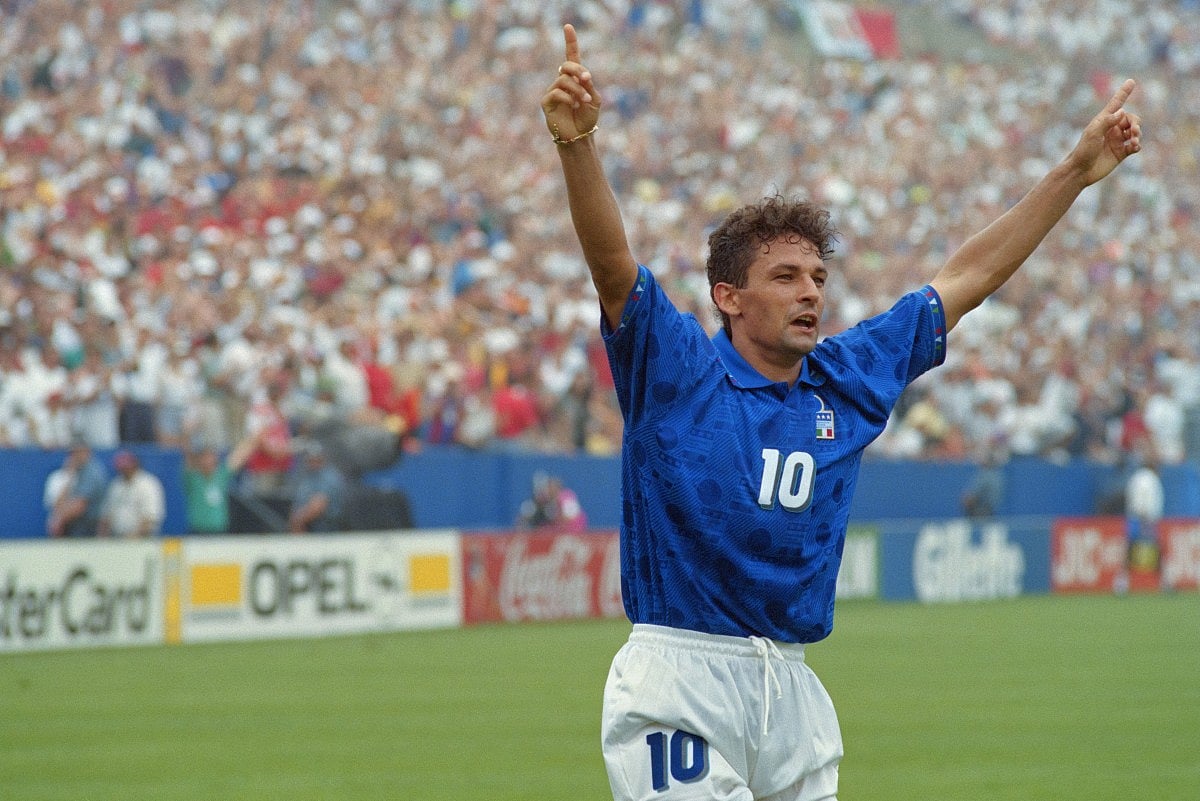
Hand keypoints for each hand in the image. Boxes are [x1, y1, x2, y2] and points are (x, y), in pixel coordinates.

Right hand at [540, 24, 601, 141]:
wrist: (580, 136)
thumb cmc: (587, 118)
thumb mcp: (594, 99)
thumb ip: (588, 86)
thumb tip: (582, 76)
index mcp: (575, 79)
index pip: (571, 56)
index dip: (570, 41)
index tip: (568, 27)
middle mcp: (562, 82)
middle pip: (567, 66)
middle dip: (578, 70)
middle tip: (588, 80)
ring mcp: (553, 91)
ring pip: (563, 80)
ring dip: (577, 90)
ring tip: (584, 102)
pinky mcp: (547, 102)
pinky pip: (556, 92)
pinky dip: (568, 98)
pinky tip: (574, 106)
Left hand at [1066, 78, 1141, 186]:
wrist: (1081, 171)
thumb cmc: (1084, 150)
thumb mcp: (1093, 134)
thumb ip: (1107, 122)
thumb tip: (1122, 111)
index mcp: (1104, 121)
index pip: (1116, 104)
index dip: (1124, 92)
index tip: (1131, 81)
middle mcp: (1112, 129)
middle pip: (1131, 119)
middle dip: (1136, 123)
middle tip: (1134, 131)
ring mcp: (1117, 141)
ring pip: (1135, 132)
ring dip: (1137, 134)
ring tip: (1134, 141)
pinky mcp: (1121, 153)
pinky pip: (1135, 145)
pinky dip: (1137, 145)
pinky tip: (1135, 147)